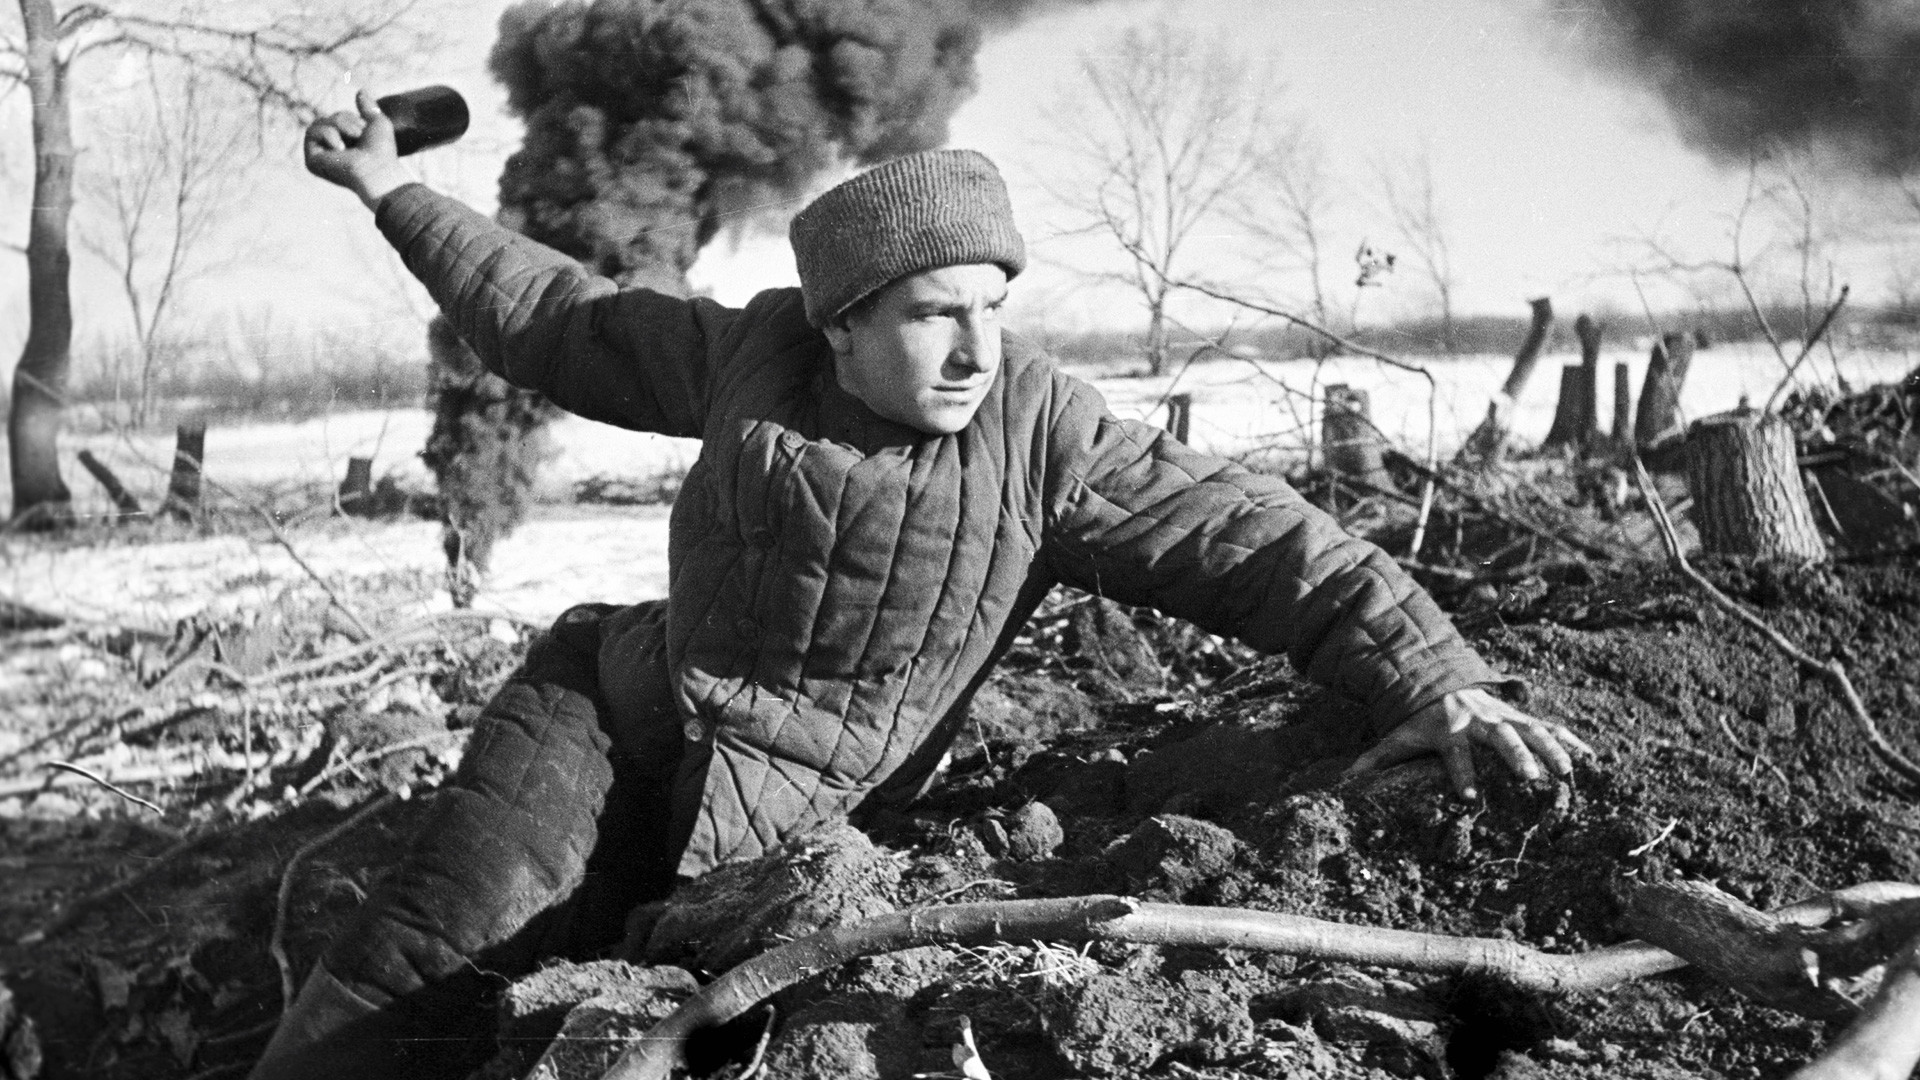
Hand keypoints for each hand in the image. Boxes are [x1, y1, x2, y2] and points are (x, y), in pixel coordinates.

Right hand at [304, 89, 410, 209]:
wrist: (376, 168)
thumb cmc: (381, 150)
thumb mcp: (377, 123)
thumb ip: (369, 108)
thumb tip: (360, 92)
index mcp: (346, 144)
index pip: (339, 118)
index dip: (352, 118)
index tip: (365, 132)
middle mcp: (332, 151)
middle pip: (329, 118)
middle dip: (345, 120)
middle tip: (359, 135)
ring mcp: (321, 156)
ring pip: (320, 123)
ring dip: (338, 125)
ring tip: (351, 139)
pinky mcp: (312, 161)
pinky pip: (311, 132)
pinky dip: (327, 134)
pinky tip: (339, 148)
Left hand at [1344, 686, 1590, 799]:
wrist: (1442, 682)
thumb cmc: (1420, 720)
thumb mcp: (1397, 734)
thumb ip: (1375, 758)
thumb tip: (1344, 781)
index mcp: (1449, 729)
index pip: (1455, 754)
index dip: (1461, 775)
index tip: (1470, 798)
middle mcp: (1480, 721)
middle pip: (1500, 738)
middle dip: (1516, 756)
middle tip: (1530, 779)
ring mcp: (1505, 717)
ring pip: (1532, 730)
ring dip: (1551, 750)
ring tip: (1567, 773)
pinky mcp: (1523, 717)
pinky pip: (1551, 726)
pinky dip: (1572, 741)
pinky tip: (1592, 760)